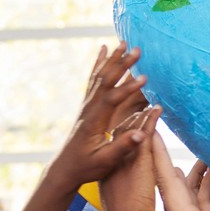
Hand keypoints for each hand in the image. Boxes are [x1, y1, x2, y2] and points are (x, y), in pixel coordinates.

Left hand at [43, 43, 150, 190]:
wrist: (65, 168)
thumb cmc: (86, 167)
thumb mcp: (105, 162)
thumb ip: (122, 147)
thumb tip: (141, 134)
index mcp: (94, 122)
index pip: (111, 99)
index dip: (127, 88)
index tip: (145, 78)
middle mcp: (88, 109)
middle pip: (106, 81)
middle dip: (122, 65)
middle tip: (137, 49)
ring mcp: (86, 105)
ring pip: (100, 76)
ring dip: (112, 59)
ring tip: (123, 43)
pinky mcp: (87, 105)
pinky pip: (93, 79)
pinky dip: (99, 63)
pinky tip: (103, 49)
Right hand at [97, 107, 161, 210]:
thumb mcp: (118, 200)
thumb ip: (120, 190)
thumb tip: (124, 191)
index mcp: (107, 169)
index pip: (114, 144)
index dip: (121, 132)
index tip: (128, 123)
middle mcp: (114, 160)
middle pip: (120, 132)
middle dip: (129, 119)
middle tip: (139, 108)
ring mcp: (126, 157)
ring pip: (133, 130)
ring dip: (142, 116)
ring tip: (151, 105)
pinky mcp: (140, 159)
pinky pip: (146, 134)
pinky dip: (151, 120)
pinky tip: (157, 110)